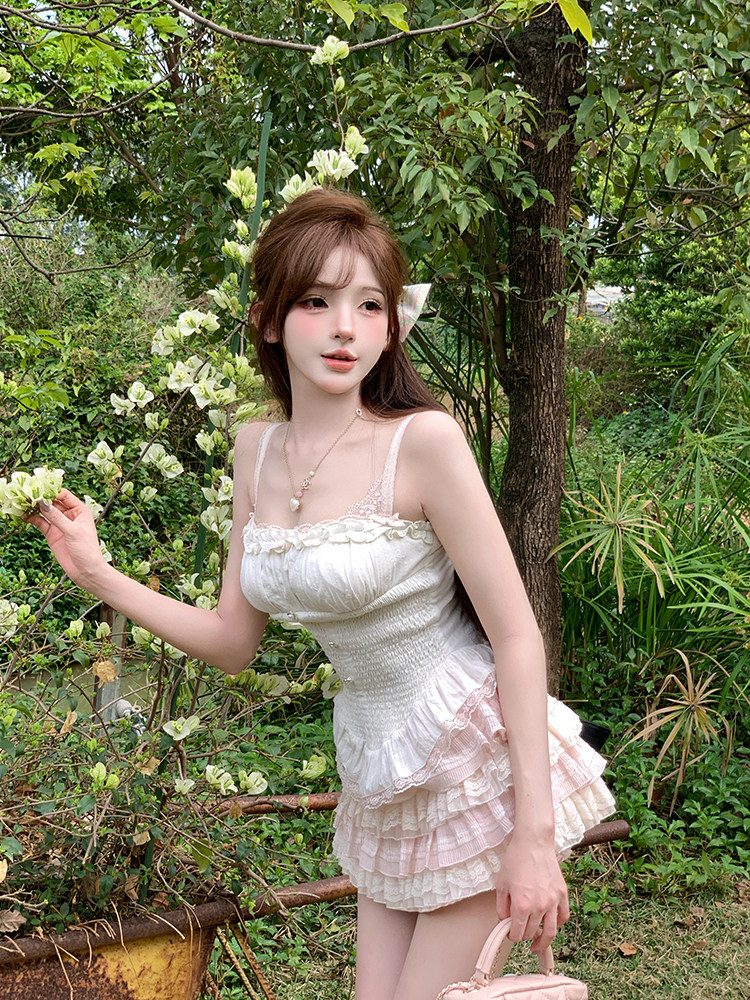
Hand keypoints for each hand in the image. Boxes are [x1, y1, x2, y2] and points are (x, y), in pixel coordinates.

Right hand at [24, 489, 107, 588]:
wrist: (86, 571)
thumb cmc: (87, 549)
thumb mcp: (73, 531)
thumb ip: (57, 518)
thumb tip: (43, 504)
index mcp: (80, 510)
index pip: (64, 495)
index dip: (52, 491)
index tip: (39, 489)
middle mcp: (69, 515)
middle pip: (53, 502)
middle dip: (40, 498)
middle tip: (27, 494)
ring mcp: (60, 524)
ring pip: (45, 512)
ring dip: (34, 508)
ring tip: (23, 503)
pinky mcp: (52, 534)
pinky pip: (40, 523)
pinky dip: (32, 518)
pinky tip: (24, 515)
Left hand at [495, 834, 569, 957]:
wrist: (533, 842)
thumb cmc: (515, 859)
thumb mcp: (501, 883)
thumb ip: (501, 906)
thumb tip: (505, 921)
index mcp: (521, 905)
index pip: (517, 933)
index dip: (512, 936)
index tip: (510, 933)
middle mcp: (539, 906)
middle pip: (532, 933)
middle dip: (524, 935)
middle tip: (520, 932)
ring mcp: (553, 901)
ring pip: (551, 932)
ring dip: (543, 941)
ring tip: (538, 944)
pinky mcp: (562, 894)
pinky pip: (563, 917)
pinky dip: (558, 924)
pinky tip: (550, 924)